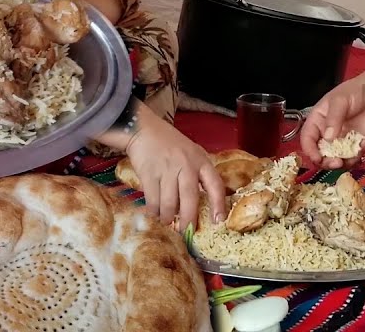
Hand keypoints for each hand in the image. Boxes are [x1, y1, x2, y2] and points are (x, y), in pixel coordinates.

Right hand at [122, 105, 226, 230]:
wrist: (145, 130)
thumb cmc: (171, 144)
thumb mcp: (193, 153)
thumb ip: (200, 173)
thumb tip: (206, 202)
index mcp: (201, 161)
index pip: (215, 185)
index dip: (218, 204)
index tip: (219, 221)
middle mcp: (186, 165)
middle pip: (190, 199)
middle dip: (188, 220)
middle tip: (186, 232)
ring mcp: (167, 170)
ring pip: (169, 204)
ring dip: (168, 218)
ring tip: (167, 222)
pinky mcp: (149, 174)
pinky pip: (153, 200)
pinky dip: (154, 211)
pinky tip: (155, 214)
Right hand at [300, 77, 364, 169]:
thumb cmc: (352, 92)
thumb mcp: (340, 101)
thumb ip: (334, 118)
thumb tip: (328, 138)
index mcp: (316, 122)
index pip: (307, 140)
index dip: (310, 151)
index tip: (318, 159)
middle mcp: (325, 135)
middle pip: (320, 155)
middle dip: (327, 162)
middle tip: (338, 163)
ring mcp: (340, 141)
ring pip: (336, 160)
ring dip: (345, 162)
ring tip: (356, 152)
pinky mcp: (353, 145)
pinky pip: (351, 158)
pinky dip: (357, 156)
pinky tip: (364, 144)